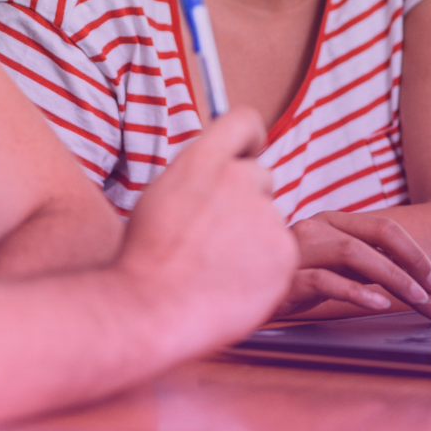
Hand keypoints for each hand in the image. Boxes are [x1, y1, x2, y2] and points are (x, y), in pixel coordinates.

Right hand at [116, 109, 297, 351]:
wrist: (151, 309)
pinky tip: (232, 284)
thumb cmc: (146, 258)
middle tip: (216, 236)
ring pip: (269, 221)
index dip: (250, 137)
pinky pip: (280, 254)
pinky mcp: (284, 252)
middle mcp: (238, 179)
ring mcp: (264, 215)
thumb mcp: (161, 195)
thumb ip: (197, 176)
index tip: (250, 151)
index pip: (243, 121)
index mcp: (202, 161)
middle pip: (261, 178)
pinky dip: (264, 269)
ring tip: (216, 268)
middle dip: (247, 201)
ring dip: (253, 239)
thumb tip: (219, 171)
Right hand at [275, 211, 430, 320]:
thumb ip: (361, 267)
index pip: (383, 227)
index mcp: (329, 222)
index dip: (414, 252)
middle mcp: (315, 228)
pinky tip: (377, 304)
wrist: (236, 292)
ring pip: (354, 253)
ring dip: (392, 277)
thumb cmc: (289, 284)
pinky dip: (355, 291)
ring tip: (415, 300)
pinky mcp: (284, 276)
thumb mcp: (331, 270)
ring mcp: (298, 249)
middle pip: (375, 236)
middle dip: (412, 264)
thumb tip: (409, 280)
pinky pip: (324, 279)